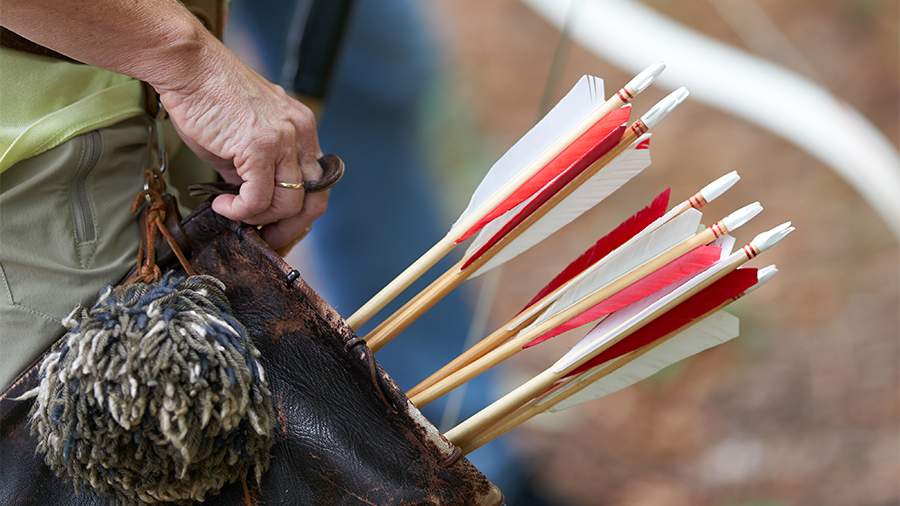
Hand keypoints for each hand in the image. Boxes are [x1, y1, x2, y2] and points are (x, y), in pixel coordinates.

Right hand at [154, 35, 327, 251]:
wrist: (188, 67)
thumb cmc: (209, 98)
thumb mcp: (246, 136)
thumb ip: (259, 168)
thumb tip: (255, 202)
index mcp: (303, 129)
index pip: (318, 185)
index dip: (300, 214)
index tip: (277, 229)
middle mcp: (301, 133)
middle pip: (314, 200)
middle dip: (289, 227)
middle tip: (264, 239)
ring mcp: (283, 139)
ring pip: (287, 204)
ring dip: (258, 218)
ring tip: (231, 211)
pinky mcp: (259, 146)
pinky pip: (258, 198)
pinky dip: (240, 211)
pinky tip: (222, 205)